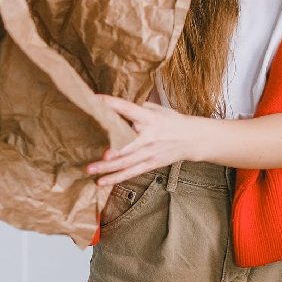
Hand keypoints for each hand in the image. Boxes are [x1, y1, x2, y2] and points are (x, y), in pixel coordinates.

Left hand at [85, 94, 200, 185]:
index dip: (114, 104)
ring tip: (90, 169)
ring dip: (107, 168)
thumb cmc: (170, 121)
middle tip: (100, 154)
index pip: (129, 109)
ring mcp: (149, 153)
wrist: (192, 138)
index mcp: (149, 118)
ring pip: (126, 163)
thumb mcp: (156, 109)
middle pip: (128, 144)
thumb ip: (135, 108)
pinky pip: (130, 173)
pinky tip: (101, 182)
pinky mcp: (150, 164)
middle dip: (114, 150)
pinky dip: (115, 178)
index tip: (97, 100)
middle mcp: (149, 137)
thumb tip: (112, 105)